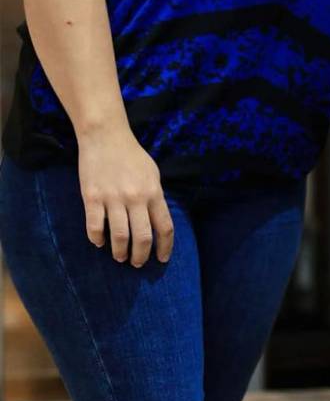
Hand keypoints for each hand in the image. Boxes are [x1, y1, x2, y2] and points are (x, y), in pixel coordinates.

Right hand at [77, 124, 173, 266]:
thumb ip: (155, 197)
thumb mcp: (152, 173)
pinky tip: (99, 242)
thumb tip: (157, 222)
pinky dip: (97, 239)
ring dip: (120, 253)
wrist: (105, 136)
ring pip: (120, 237)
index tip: (161, 259)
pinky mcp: (92, 198)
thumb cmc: (131, 155)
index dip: (165, 248)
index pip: (164, 227)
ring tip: (119, 257)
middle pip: (143, 238)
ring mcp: (113, 198)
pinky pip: (95, 227)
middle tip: (136, 263)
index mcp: (153, 192)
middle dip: (140, 257)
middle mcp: (136, 197)